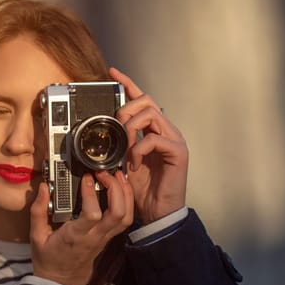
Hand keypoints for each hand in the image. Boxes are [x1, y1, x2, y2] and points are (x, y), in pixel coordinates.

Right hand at [29, 170, 132, 284]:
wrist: (61, 281)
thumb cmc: (48, 258)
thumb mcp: (36, 236)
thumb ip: (38, 211)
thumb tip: (43, 188)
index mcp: (76, 236)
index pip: (92, 215)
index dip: (91, 194)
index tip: (86, 177)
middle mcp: (95, 236)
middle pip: (118, 213)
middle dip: (116, 189)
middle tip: (105, 173)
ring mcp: (104, 237)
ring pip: (126, 216)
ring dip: (125, 194)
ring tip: (117, 176)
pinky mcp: (108, 236)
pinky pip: (125, 220)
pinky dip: (127, 202)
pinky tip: (120, 189)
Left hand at [110, 67, 187, 224]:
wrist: (157, 211)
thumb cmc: (143, 188)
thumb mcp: (124, 162)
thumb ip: (120, 144)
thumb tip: (105, 132)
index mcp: (152, 130)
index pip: (142, 100)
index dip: (128, 84)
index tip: (112, 73)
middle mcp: (165, 131)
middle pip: (146, 101)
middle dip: (126, 108)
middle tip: (116, 126)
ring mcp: (174, 139)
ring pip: (151, 114)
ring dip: (131, 129)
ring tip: (125, 149)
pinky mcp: (178, 152)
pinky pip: (154, 139)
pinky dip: (138, 150)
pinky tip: (133, 164)